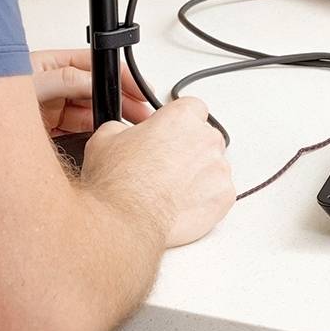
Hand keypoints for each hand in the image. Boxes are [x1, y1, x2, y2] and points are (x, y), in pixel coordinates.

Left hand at [30, 48, 152, 135]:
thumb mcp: (34, 82)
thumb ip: (67, 79)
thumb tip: (97, 82)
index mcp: (58, 64)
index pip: (99, 67)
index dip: (122, 77)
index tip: (140, 89)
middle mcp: (59, 84)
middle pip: (100, 91)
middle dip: (124, 101)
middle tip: (142, 113)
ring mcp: (56, 106)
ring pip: (93, 112)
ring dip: (111, 119)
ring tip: (128, 128)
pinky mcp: (53, 127)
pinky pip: (80, 129)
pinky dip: (95, 133)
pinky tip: (105, 136)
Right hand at [82, 96, 234, 248]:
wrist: (126, 221)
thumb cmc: (118, 183)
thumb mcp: (105, 139)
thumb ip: (122, 128)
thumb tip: (122, 132)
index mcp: (181, 117)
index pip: (192, 109)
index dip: (178, 123)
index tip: (169, 136)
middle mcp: (205, 138)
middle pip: (205, 138)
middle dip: (188, 150)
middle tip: (165, 168)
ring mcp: (219, 168)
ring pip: (213, 167)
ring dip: (197, 176)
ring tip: (170, 192)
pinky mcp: (224, 196)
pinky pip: (218, 193)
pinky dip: (204, 200)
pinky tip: (181, 207)